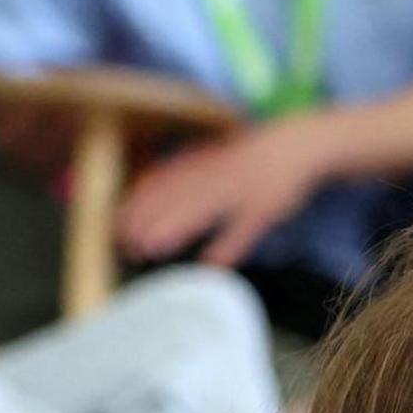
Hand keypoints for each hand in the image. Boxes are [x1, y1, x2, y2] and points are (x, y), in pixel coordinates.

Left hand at [118, 117, 327, 268]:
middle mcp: (212, 176)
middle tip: (126, 245)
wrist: (296, 145)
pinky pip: (242, 231)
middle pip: (172, 199)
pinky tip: (209, 266)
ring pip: (199, 211)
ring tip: (150, 250)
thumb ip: (184, 172)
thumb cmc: (250, 156)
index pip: (158, 182)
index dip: (136, 203)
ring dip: (173, 229)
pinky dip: (226, 248)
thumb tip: (150, 185)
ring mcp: (238, 192)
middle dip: (146, 221)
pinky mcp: (263, 209)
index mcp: (199, 164)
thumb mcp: (212, 158)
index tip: (116, 223)